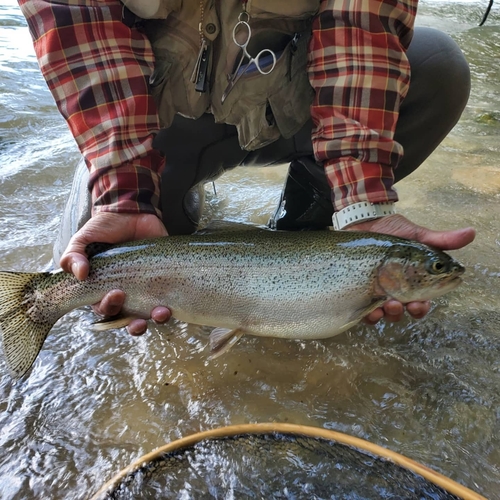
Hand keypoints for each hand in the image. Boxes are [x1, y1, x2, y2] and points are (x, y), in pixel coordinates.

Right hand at [60, 212, 171, 334]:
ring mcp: (147, 287)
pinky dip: (172, 303)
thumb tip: (78, 274)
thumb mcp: (84, 239)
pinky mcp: (165, 279)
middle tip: (138, 319)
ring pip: (151, 314)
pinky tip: (173, 302)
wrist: (131, 212)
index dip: (109, 308)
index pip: (105, 310)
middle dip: (134, 325)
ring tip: (161, 313)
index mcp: (105, 289)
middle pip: (129, 319)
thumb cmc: (104, 229)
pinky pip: (171, 297)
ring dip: (156, 319)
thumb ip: (74, 255)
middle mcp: (127, 293)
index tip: (116, 294)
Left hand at [345, 214, 475, 323]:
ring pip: (387, 315)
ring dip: (389, 314)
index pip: (422, 302)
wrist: (363, 223)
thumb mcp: (416, 235)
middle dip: (404, 312)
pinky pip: (367, 312)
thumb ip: (441, 240)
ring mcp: (379, 292)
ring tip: (387, 304)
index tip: (418, 304)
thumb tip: (471, 233)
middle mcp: (397, 291)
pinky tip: (372, 310)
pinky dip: (371, 315)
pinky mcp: (362, 292)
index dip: (422, 308)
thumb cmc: (391, 230)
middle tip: (400, 305)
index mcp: (414, 281)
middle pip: (405, 312)